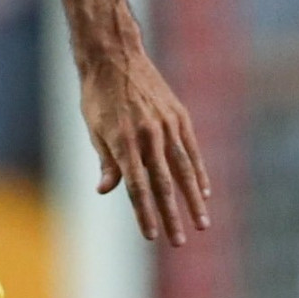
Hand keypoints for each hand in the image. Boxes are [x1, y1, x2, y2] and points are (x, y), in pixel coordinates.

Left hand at [77, 38, 212, 244]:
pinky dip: (198, 172)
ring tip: (201, 223)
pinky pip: (191, 150)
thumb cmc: (97, 95)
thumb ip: (106, 161)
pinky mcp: (179, 116)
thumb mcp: (94, 129)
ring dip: (193, 200)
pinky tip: (204, 192)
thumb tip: (106, 190)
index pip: (137, 187)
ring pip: (183, 170)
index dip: (145, 213)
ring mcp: (167, 125)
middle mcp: (148, 135)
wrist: (115, 55)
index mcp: (124, 141)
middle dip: (171, 216)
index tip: (152, 236)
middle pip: (163, 184)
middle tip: (178, 242)